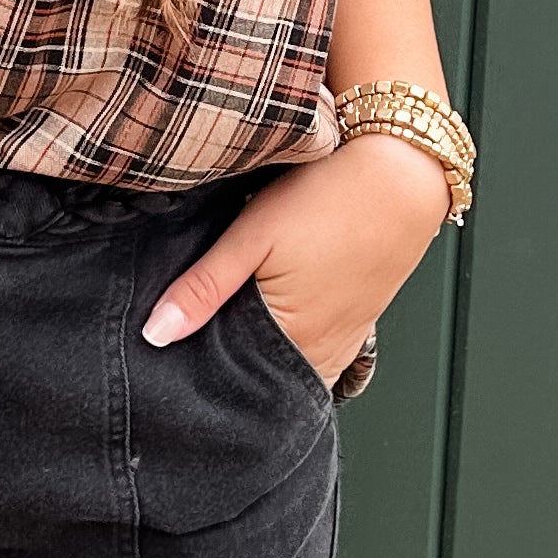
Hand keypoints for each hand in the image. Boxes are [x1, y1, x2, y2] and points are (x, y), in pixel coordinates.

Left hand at [139, 135, 457, 389]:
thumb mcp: (253, 235)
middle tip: (193, 344)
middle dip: (229, 369)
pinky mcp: (356, 327)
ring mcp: (344, 343)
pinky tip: (273, 321)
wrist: (402, 174)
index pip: (233, 382)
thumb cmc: (328, 197)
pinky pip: (317, 356)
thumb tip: (156, 334)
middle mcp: (322, 353)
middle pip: (263, 381)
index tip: (173, 359)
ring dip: (262, 358)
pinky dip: (291, 348)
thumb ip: (203, 288)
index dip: (201, 371)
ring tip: (231, 330)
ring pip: (290, 370)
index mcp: (291, 338)